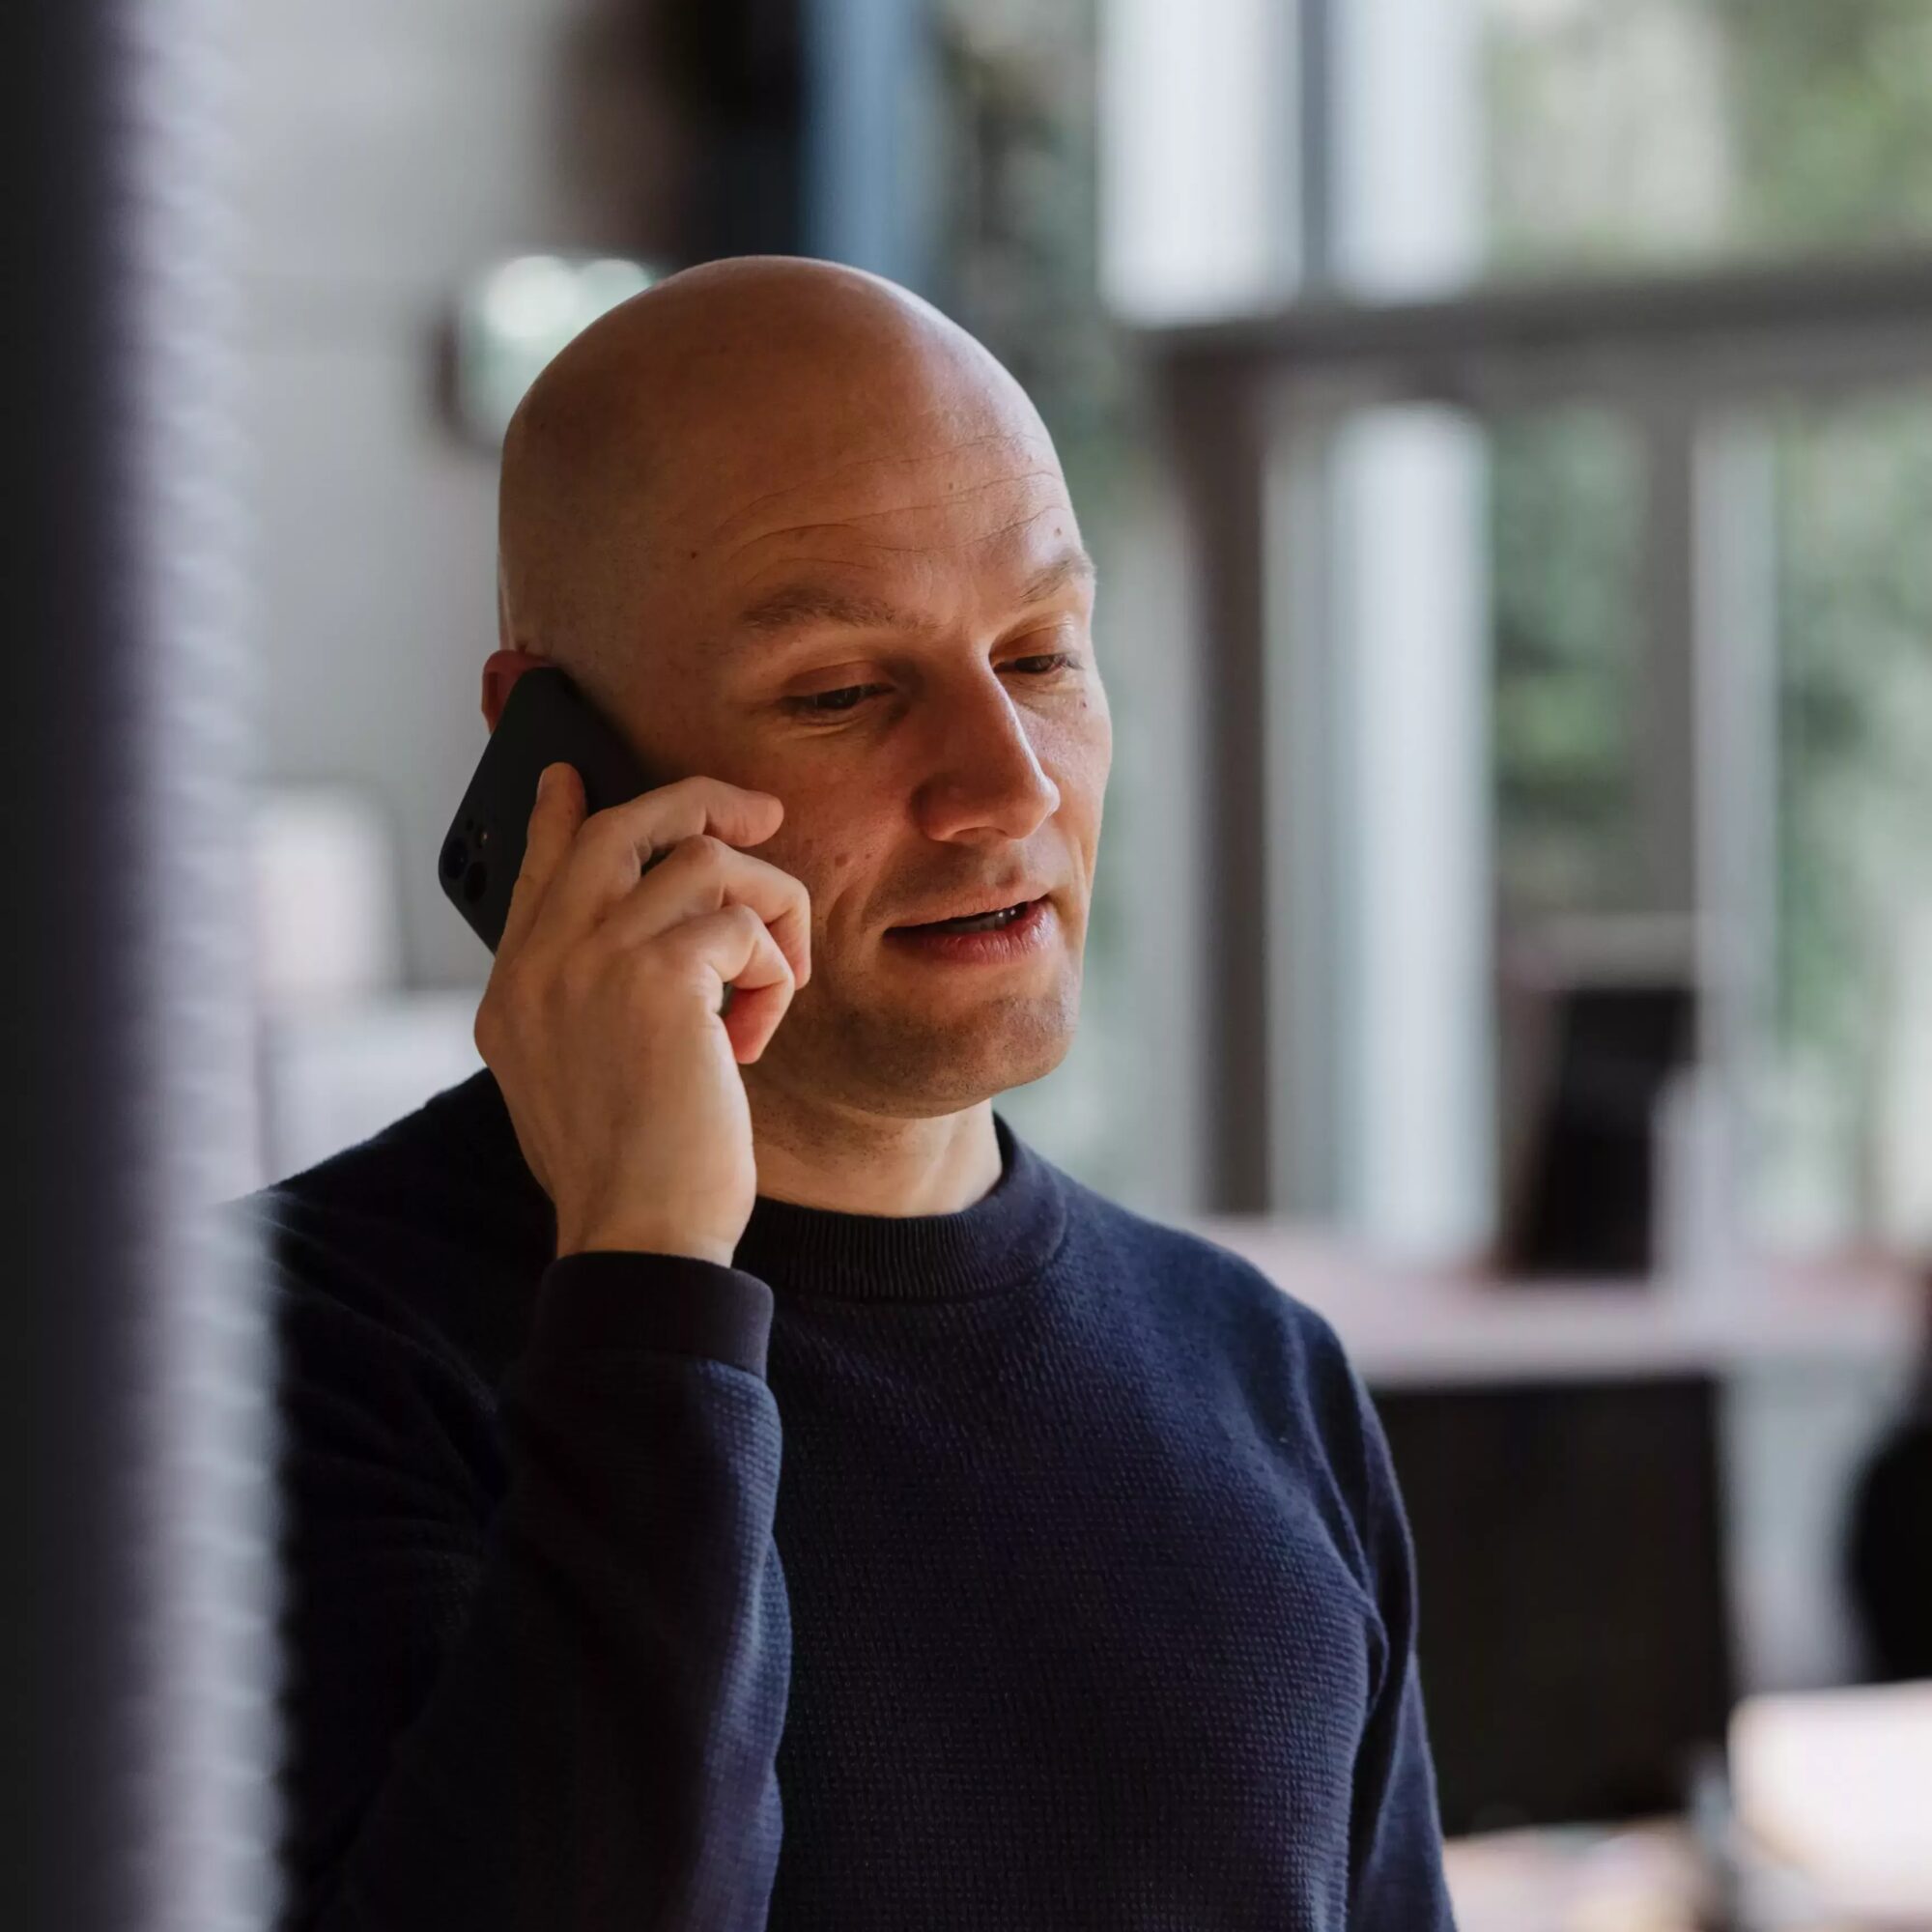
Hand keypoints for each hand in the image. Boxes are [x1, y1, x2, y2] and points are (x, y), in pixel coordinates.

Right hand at [473, 762, 809, 1266]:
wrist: (638, 1236)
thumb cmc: (627, 1174)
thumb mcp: (576, 1079)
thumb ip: (586, 1003)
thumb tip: (640, 945)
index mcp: (514, 991)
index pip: (536, 869)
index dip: (561, 814)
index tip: (570, 777)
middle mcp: (541, 962)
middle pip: (619, 826)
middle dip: (699, 804)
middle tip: (762, 816)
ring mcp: (592, 960)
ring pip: (704, 861)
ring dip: (767, 914)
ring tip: (773, 987)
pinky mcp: (659, 976)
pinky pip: (744, 925)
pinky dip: (772, 972)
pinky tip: (755, 1037)